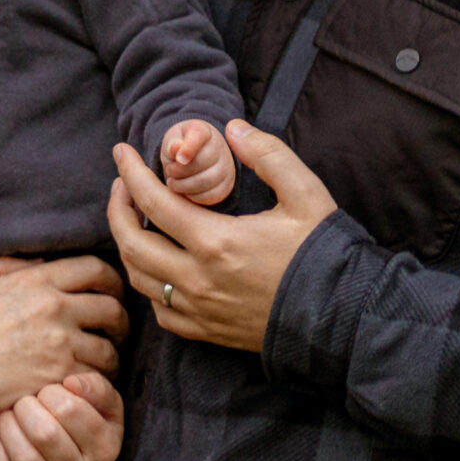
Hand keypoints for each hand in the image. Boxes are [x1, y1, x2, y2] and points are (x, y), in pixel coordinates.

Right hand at [0, 254, 128, 420]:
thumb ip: (8, 265)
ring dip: (111, 355)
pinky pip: (95, 378)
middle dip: (120, 320)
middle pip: (112, 307)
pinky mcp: (57, 377)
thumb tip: (40, 263)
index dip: (111, 280)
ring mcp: (58, 344)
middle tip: (115, 331)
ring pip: (109, 348)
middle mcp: (54, 308)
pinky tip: (87, 384)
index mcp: (35, 280)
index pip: (94, 269)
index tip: (111, 293)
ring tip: (104, 362)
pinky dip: (96, 381)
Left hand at [0, 371, 124, 460]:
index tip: (47, 392)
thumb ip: (96, 387)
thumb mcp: (105, 407)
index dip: (51, 392)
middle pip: (45, 433)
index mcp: (106, 448)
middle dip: (26, 408)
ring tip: (9, 417)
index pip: (70, 409)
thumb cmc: (88, 428)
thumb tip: (70, 382)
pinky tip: (2, 440)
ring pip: (25, 458)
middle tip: (24, 403)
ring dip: (8, 428)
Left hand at [110, 119, 337, 352]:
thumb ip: (267, 154)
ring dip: (129, 246)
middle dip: (116, 210)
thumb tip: (233, 128)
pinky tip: (159, 267)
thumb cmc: (324, 254)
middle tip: (121, 186)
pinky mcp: (207, 332)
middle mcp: (198, 280)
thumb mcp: (304, 194)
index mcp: (216, 242)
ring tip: (134, 221)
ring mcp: (200, 310)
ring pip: (139, 279)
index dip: (130, 173)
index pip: (152, 202)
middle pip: (131, 244)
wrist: (343, 317)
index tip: (121, 153)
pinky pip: (160, 311)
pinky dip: (149, 285)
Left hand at [158, 119, 236, 206]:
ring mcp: (226, 168)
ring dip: (183, 185)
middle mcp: (220, 148)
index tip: (178, 159)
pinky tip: (185, 190)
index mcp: (203, 131)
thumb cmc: (179, 147)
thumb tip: (174, 148)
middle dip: (180, 170)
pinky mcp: (225, 187)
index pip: (199, 135)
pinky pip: (209, 196)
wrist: (193, 160)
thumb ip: (171, 144)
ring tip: (173, 182)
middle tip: (169, 171)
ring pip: (205, 181)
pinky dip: (193, 196)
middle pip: (201, 162)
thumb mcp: (171, 141)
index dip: (188, 148)